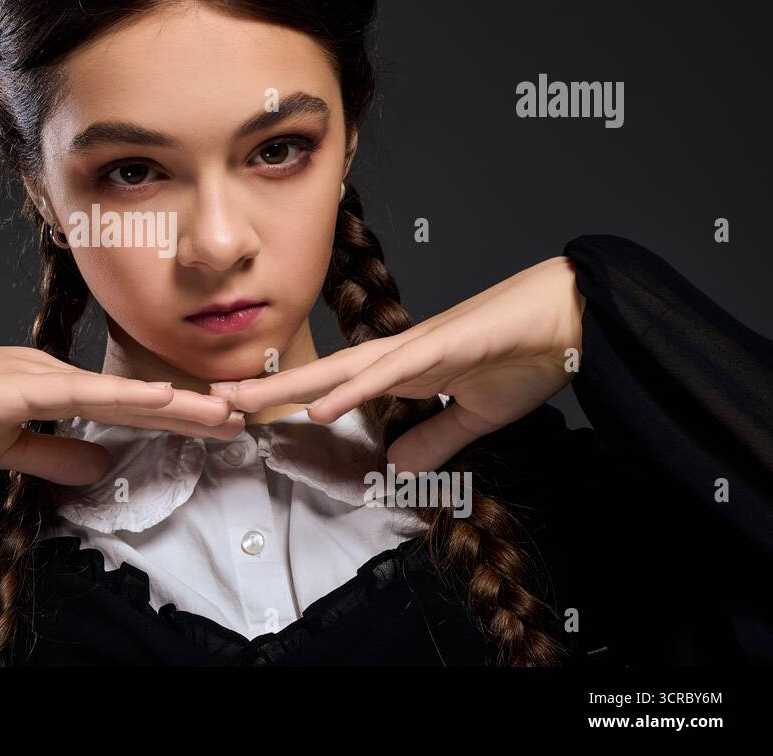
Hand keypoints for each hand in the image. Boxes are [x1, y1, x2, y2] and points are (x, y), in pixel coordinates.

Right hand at [0, 338, 243, 484]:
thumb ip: (54, 458)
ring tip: (224, 412)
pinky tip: (162, 401)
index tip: (214, 423)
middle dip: (191, 408)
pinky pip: (82, 395)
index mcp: (50, 388)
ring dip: (176, 404)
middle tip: (242, 416)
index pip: (123, 407)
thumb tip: (101, 467)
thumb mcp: (4, 450)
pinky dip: (126, 398)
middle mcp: (54, 375)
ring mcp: (40, 376)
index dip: (172, 414)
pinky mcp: (20, 388)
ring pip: (121, 393)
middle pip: (135, 397)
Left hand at [210, 255, 585, 473]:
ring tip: (243, 401)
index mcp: (404, 370)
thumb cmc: (525, 356)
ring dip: (291, 386)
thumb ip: (436, 439)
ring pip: (342, 369)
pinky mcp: (445, 346)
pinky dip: (355, 388)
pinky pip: (391, 372)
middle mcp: (400, 355)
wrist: (572, 318)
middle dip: (267, 388)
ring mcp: (420, 348)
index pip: (335, 386)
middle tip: (214, 401)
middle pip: (321, 373)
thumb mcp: (473, 416)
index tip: (247, 412)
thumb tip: (399, 469)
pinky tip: (321, 403)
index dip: (290, 397)